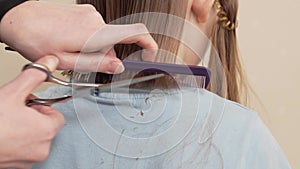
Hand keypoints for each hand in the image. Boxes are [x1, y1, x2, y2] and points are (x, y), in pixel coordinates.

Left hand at [0, 1, 157, 73]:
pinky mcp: (84, 11)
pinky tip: (71, 42)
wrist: (19, 18)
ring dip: (95, 49)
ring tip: (72, 52)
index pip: (136, 33)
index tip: (149, 57)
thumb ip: (96, 63)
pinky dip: (89, 39)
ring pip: (104, 37)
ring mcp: (90, 14)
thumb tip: (118, 66)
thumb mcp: (67, 61)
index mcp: (95, 33)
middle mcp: (96, 20)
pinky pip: (95, 29)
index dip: (149, 45)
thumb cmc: (36, 39)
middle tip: (84, 63)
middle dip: (106, 56)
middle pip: (115, 42)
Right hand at [0, 56, 64, 168]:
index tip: (29, 104)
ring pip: (35, 138)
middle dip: (33, 117)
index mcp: (47, 130)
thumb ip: (35, 75)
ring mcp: (30, 159)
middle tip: (16, 112)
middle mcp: (43, 148)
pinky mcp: (17, 166)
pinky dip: (17, 142)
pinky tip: (5, 134)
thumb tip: (50, 62)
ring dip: (25, 130)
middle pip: (46, 126)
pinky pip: (24, 149)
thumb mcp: (14, 92)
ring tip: (8, 123)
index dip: (42, 107)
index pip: (57, 115)